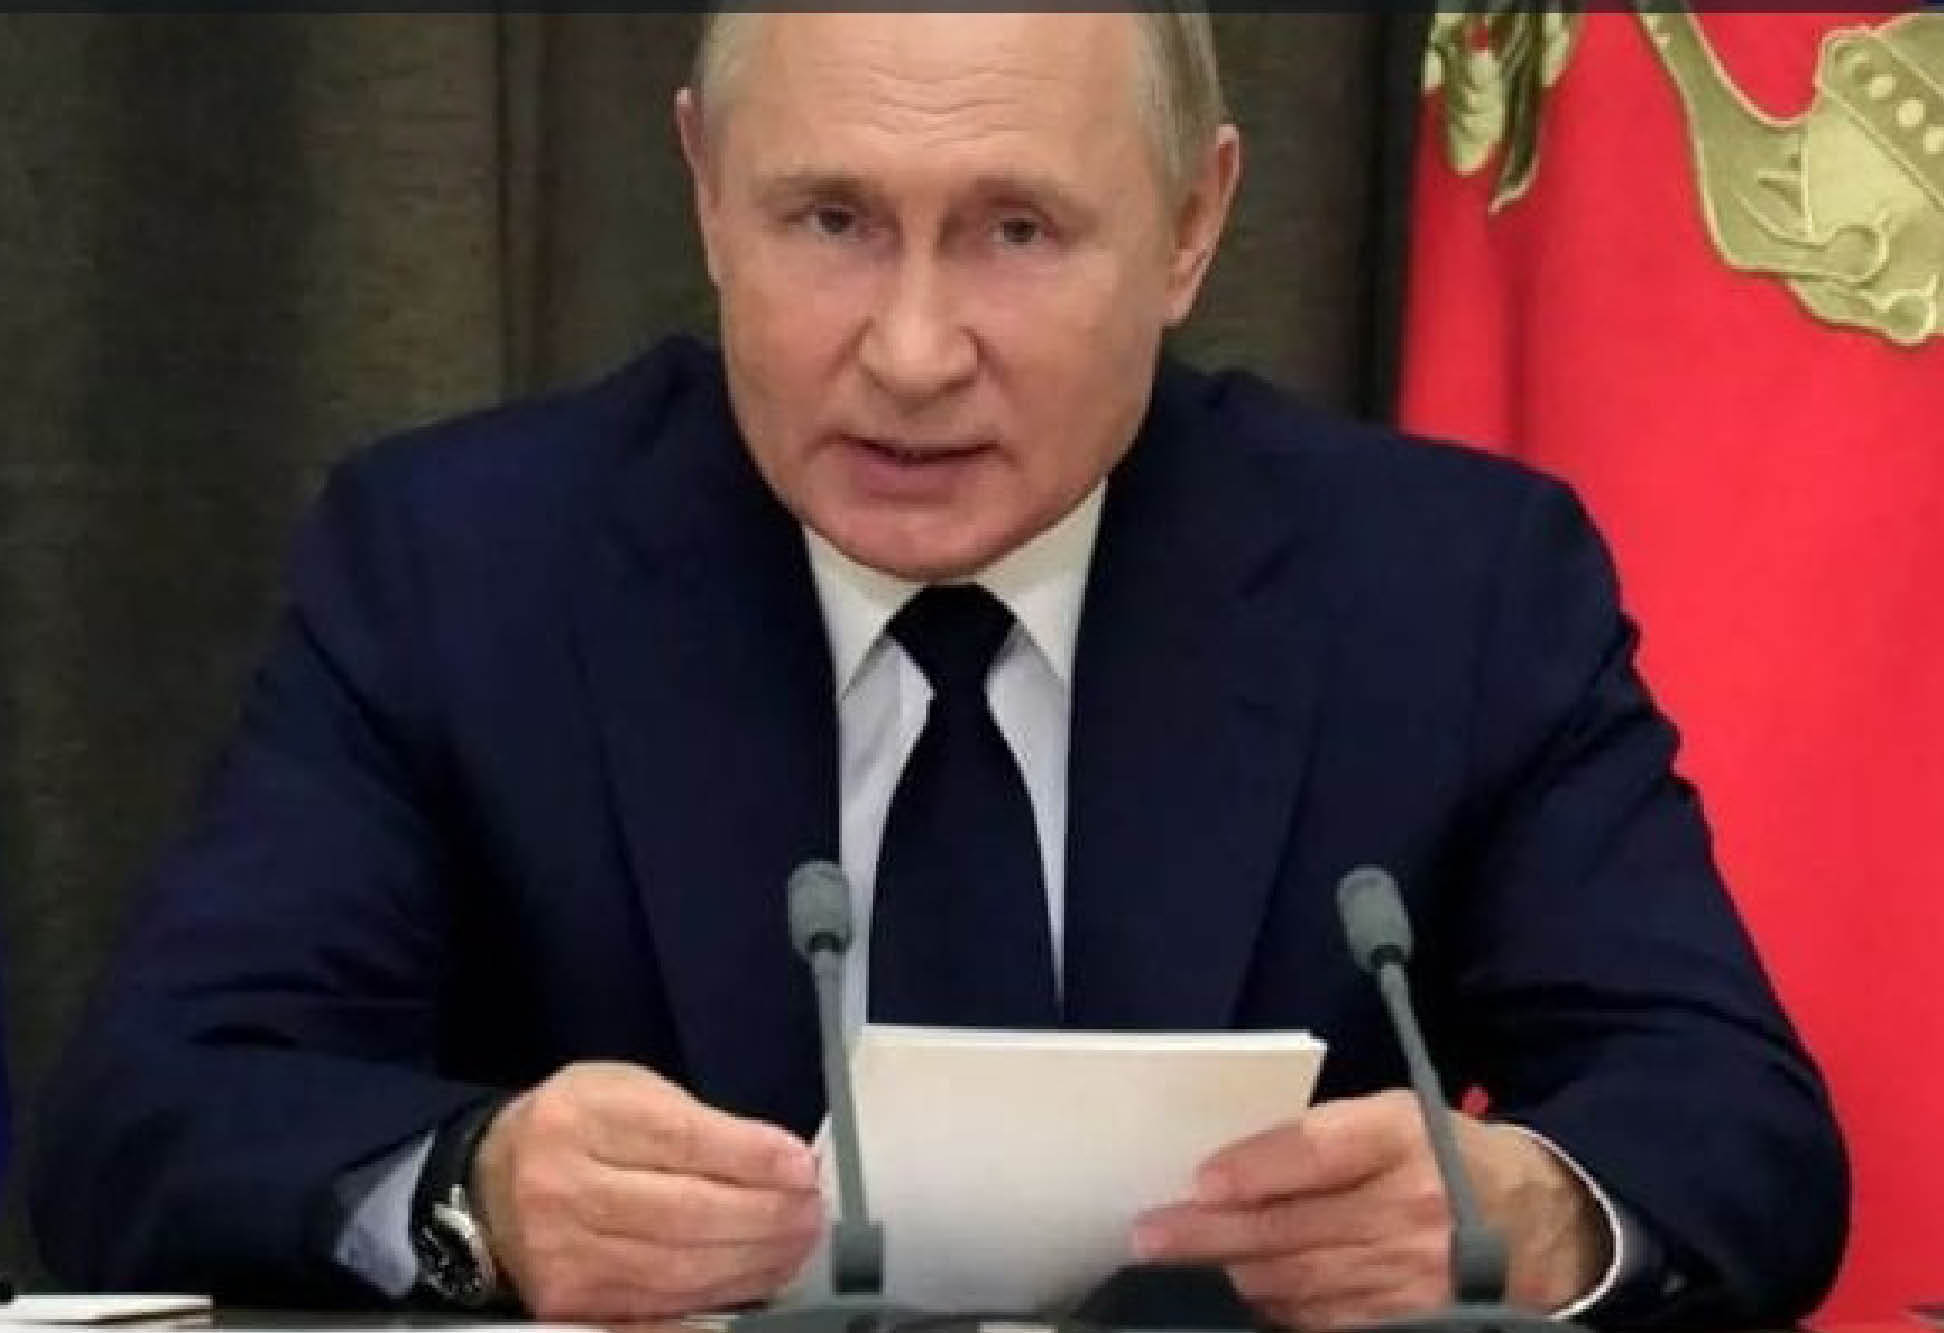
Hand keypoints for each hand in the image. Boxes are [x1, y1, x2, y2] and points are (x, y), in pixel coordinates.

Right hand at [471, 1061, 823, 1319]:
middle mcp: (563, 1189)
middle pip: (685, 1215)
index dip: (751, 1160)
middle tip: (811, 1212)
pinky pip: (658, 1312)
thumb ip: (700, 1125)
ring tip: (796, 1245)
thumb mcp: (630, 1093)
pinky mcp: (569, 1306)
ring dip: (754, 1263)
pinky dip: (718, 1300)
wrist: (492, 1184)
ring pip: (679, 1271)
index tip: (801, 1167)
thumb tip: (782, 1164)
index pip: (682, 1142)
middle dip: (765, 1217)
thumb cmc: (579, 1128)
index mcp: (582, 1118)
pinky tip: (757, 1282)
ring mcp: (563, 1256)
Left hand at [1130, 1090, 1608, 1329]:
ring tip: (1175, 1264)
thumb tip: (1230, 1170)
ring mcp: (1414, 1274)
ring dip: (1233, 1275)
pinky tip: (1239, 1296)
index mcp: (1404, 1136)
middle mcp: (1412, 1206)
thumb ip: (1323, 1138)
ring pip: (1302, 1281)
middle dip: (1212, 1236)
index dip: (1258, 1169)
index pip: (1320, 1150)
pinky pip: (1327, 1320)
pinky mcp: (1413, 1320)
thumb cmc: (1445, 1155)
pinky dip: (1278, 1308)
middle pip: (1296, 1227)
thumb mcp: (1397, 1116)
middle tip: (1149, 1236)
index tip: (1201, 1182)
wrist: (1542, 1223)